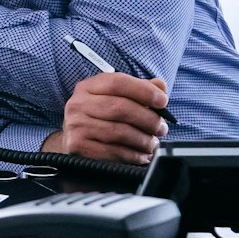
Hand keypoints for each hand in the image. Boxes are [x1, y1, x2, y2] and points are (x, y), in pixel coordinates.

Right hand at [46, 74, 169, 164]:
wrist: (75, 140)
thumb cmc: (100, 117)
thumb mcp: (116, 99)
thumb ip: (138, 90)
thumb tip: (160, 86)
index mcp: (88, 87)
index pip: (117, 82)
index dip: (144, 91)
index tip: (163, 101)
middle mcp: (78, 104)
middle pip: (120, 108)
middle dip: (148, 119)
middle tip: (161, 128)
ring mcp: (76, 126)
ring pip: (119, 132)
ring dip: (143, 139)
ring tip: (153, 143)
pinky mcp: (78, 147)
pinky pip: (113, 151)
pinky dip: (132, 155)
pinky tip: (141, 155)